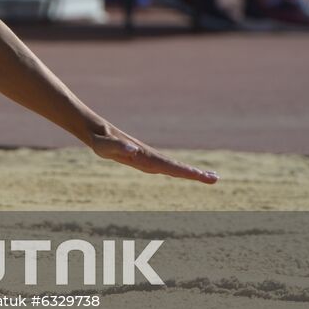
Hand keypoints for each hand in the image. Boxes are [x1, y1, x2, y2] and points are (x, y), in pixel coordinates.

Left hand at [85, 122, 217, 184]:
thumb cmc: (97, 139)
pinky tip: (184, 172)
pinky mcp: (141, 157)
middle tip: (215, 179)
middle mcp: (148, 156)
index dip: (185, 172)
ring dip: (189, 172)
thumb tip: (134, 150)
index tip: (202, 176)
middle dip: (194, 174)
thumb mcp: (104, 145)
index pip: (168, 166)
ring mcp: (146, 157)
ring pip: (171, 166)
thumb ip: (117, 147)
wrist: (93, 129)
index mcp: (143, 156)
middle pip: (174, 166)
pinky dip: (176, 169)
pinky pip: (162, 165)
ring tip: (209, 177)